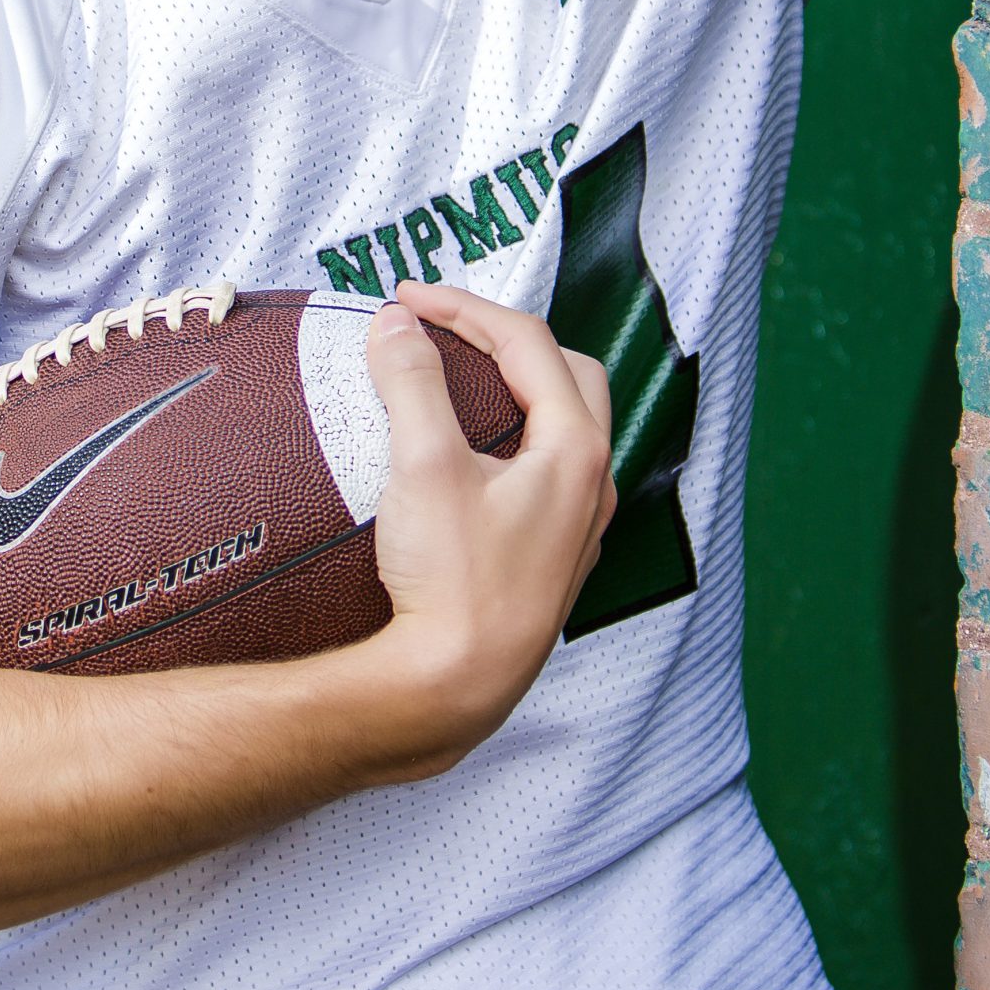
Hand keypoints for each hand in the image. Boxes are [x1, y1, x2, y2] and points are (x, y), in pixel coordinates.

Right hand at [362, 280, 613, 767]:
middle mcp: (593, 484)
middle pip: (563, 373)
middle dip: (504, 338)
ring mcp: (577, 526)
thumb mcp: (424, 466)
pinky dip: (510, 438)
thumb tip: (396, 326)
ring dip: (513, 388)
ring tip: (454, 381)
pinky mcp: (552, 559)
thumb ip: (413, 383)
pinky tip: (466, 457)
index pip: (527, 341)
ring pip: (560, 425)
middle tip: (442, 329)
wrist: (455, 690)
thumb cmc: (452, 583)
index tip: (407, 299)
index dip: (464, 307)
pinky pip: (544, 472)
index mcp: (576, 448)